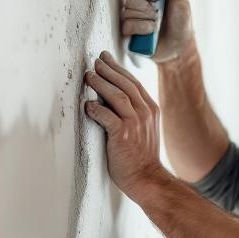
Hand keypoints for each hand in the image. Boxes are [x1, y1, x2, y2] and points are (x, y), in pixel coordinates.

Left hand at [83, 51, 168, 196]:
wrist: (146, 178)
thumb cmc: (140, 156)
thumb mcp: (143, 128)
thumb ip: (133, 112)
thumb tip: (112, 97)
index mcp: (150, 109)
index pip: (133, 82)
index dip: (118, 69)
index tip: (105, 59)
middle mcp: (145, 113)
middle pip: (125, 84)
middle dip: (108, 70)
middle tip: (95, 61)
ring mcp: (135, 124)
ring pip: (117, 96)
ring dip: (101, 84)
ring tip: (89, 76)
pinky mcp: (123, 136)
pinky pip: (107, 117)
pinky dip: (96, 109)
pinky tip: (87, 105)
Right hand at [121, 0, 194, 62]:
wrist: (180, 46)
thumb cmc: (181, 23)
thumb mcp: (182, 0)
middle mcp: (138, 0)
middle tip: (159, 3)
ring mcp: (132, 14)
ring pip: (128, 7)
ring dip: (147, 14)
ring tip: (158, 20)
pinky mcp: (128, 30)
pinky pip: (127, 24)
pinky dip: (142, 27)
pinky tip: (151, 30)